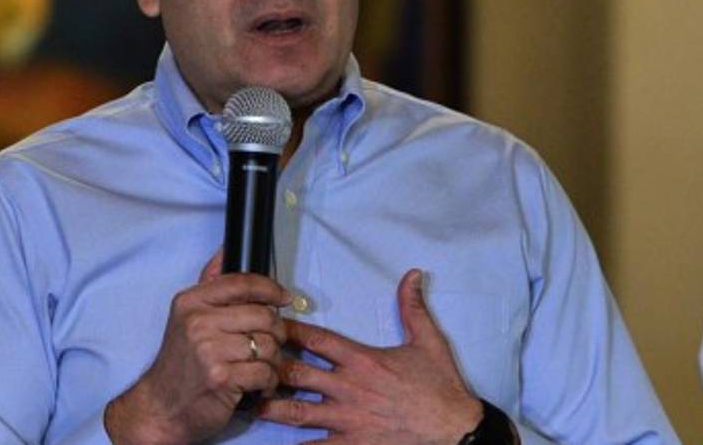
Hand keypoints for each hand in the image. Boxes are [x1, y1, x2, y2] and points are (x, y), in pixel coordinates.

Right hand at [105, 251, 291, 444]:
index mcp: (191, 302)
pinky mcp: (221, 378)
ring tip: (260, 367)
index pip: (242, 283)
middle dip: (275, 332)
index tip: (284, 297)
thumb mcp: (186, 318)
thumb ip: (209, 284)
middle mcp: (198, 322)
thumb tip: (225, 250)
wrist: (161, 407)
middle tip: (270, 343)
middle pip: (263, 315)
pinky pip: (265, 372)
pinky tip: (258, 385)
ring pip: (268, 345)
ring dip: (272, 360)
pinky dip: (268, 381)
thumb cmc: (180, 363)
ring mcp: (209, 350)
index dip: (271, 288)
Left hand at [258, 269, 485, 444]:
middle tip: (247, 360)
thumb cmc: (440, 387)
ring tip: (248, 401)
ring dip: (271, 407)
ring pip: (297, 412)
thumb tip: (412, 274)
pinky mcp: (353, 444)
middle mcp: (349, 388)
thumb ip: (413, 307)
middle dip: (269, 366)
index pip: (316, 340)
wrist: (455, 430)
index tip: (267, 323)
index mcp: (362, 360)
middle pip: (297, 373)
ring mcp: (348, 419)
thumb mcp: (429, 341)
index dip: (288, 330)